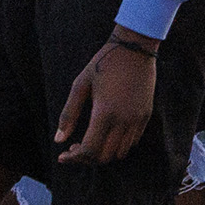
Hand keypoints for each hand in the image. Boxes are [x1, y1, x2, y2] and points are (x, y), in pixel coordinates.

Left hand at [50, 34, 164, 161]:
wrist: (135, 47)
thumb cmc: (103, 62)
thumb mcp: (80, 85)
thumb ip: (69, 114)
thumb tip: (58, 140)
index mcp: (105, 112)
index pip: (89, 150)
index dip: (74, 158)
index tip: (63, 156)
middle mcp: (123, 120)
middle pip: (104, 157)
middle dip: (87, 158)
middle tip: (75, 147)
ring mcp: (137, 119)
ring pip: (120, 153)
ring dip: (103, 154)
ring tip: (91, 142)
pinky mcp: (145, 115)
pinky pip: (132, 142)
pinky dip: (118, 145)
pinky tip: (107, 133)